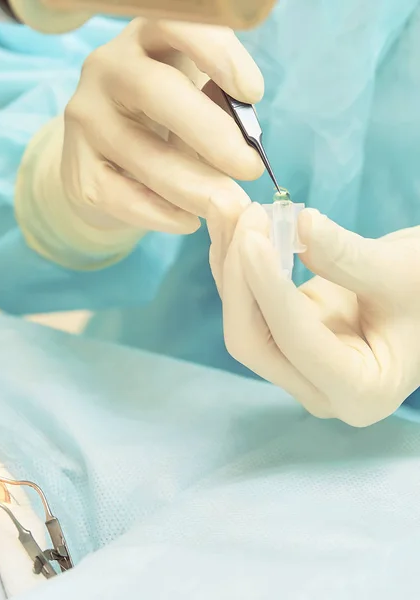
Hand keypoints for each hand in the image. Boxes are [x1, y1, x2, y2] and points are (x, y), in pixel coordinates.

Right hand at [61, 18, 263, 234]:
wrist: (105, 160)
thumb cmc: (163, 120)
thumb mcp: (191, 98)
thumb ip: (215, 108)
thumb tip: (246, 146)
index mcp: (143, 39)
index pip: (171, 21)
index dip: (215, 52)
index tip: (253, 92)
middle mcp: (105, 68)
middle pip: (154, 91)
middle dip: (210, 133)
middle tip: (249, 168)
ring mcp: (85, 119)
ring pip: (139, 153)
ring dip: (192, 186)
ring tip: (227, 206)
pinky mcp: (77, 169)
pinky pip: (121, 196)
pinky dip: (160, 214)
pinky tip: (188, 221)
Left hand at [209, 203, 419, 426]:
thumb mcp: (401, 273)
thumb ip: (347, 256)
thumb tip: (298, 222)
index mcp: (358, 390)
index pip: (296, 342)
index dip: (268, 289)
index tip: (252, 237)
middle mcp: (316, 388)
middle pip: (252, 340)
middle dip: (240, 276)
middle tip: (242, 215)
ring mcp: (293, 366)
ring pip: (242, 320)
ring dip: (230, 262)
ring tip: (227, 207)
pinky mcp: (279, 339)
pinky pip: (245, 305)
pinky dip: (235, 264)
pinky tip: (229, 224)